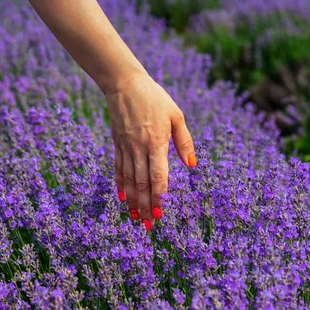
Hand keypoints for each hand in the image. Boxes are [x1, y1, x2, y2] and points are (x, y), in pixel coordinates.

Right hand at [105, 73, 196, 230]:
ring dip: (133, 201)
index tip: (161, 212)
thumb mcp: (176, 115)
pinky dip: (120, 186)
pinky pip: (118, 169)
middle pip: (142, 183)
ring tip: (136, 218)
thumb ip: (184, 142)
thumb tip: (192, 166)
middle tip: (149, 225)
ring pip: (129, 180)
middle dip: (146, 206)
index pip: (157, 175)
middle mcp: (139, 148)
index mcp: (156, 142)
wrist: (124, 84)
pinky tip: (123, 199)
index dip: (159, 195)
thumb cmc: (154, 98)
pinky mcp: (117, 144)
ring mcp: (126, 147)